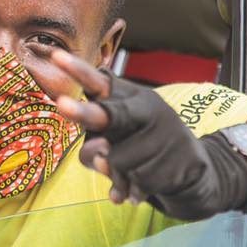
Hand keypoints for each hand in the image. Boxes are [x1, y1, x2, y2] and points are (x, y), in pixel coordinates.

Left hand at [45, 49, 246, 220]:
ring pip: (118, 161)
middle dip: (84, 112)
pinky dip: (130, 191)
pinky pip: (137, 182)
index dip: (78, 71)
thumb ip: (95, 145)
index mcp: (129, 98)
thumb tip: (101, 154)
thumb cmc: (139, 145)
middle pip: (110, 115)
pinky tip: (137, 189)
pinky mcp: (180, 160)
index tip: (55, 56)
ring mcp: (166, 135)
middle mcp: (148, 110)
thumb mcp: (114, 139)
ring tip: (127, 173)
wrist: (192, 168)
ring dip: (115, 175)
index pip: (99, 82)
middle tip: (60, 104)